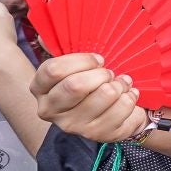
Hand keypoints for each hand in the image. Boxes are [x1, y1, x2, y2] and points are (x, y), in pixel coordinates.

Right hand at [31, 52, 148, 141]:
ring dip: (119, 84)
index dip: (82, 60)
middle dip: (101, 74)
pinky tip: (127, 96)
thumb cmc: (91, 83)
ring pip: (105, 94)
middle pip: (76, 85)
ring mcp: (74, 126)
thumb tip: (46, 35)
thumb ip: (64, 50)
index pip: (54, 70)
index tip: (99, 59)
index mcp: (40, 89)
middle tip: (110, 73)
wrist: (110, 114)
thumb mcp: (75, 66)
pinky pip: (123, 107)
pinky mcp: (99, 135)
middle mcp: (51, 110)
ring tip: (120, 84)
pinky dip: (131, 97)